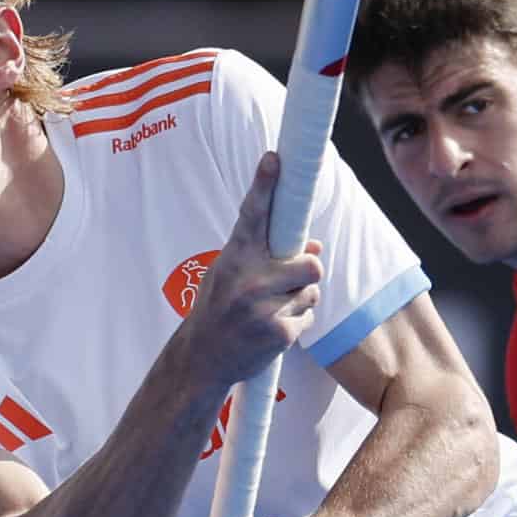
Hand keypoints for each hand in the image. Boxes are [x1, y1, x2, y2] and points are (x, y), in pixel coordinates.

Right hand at [175, 152, 323, 386]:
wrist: (201, 358)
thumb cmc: (219, 308)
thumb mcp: (232, 273)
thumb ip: (268, 255)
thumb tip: (315, 246)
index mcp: (235, 257)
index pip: (253, 214)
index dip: (264, 185)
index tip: (274, 158)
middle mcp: (249, 279)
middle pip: (310, 263)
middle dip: (307, 270)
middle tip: (289, 280)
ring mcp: (264, 307)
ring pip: (311, 290)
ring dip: (300, 298)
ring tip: (271, 308)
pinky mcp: (279, 333)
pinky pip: (307, 316)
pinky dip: (296, 321)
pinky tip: (272, 328)